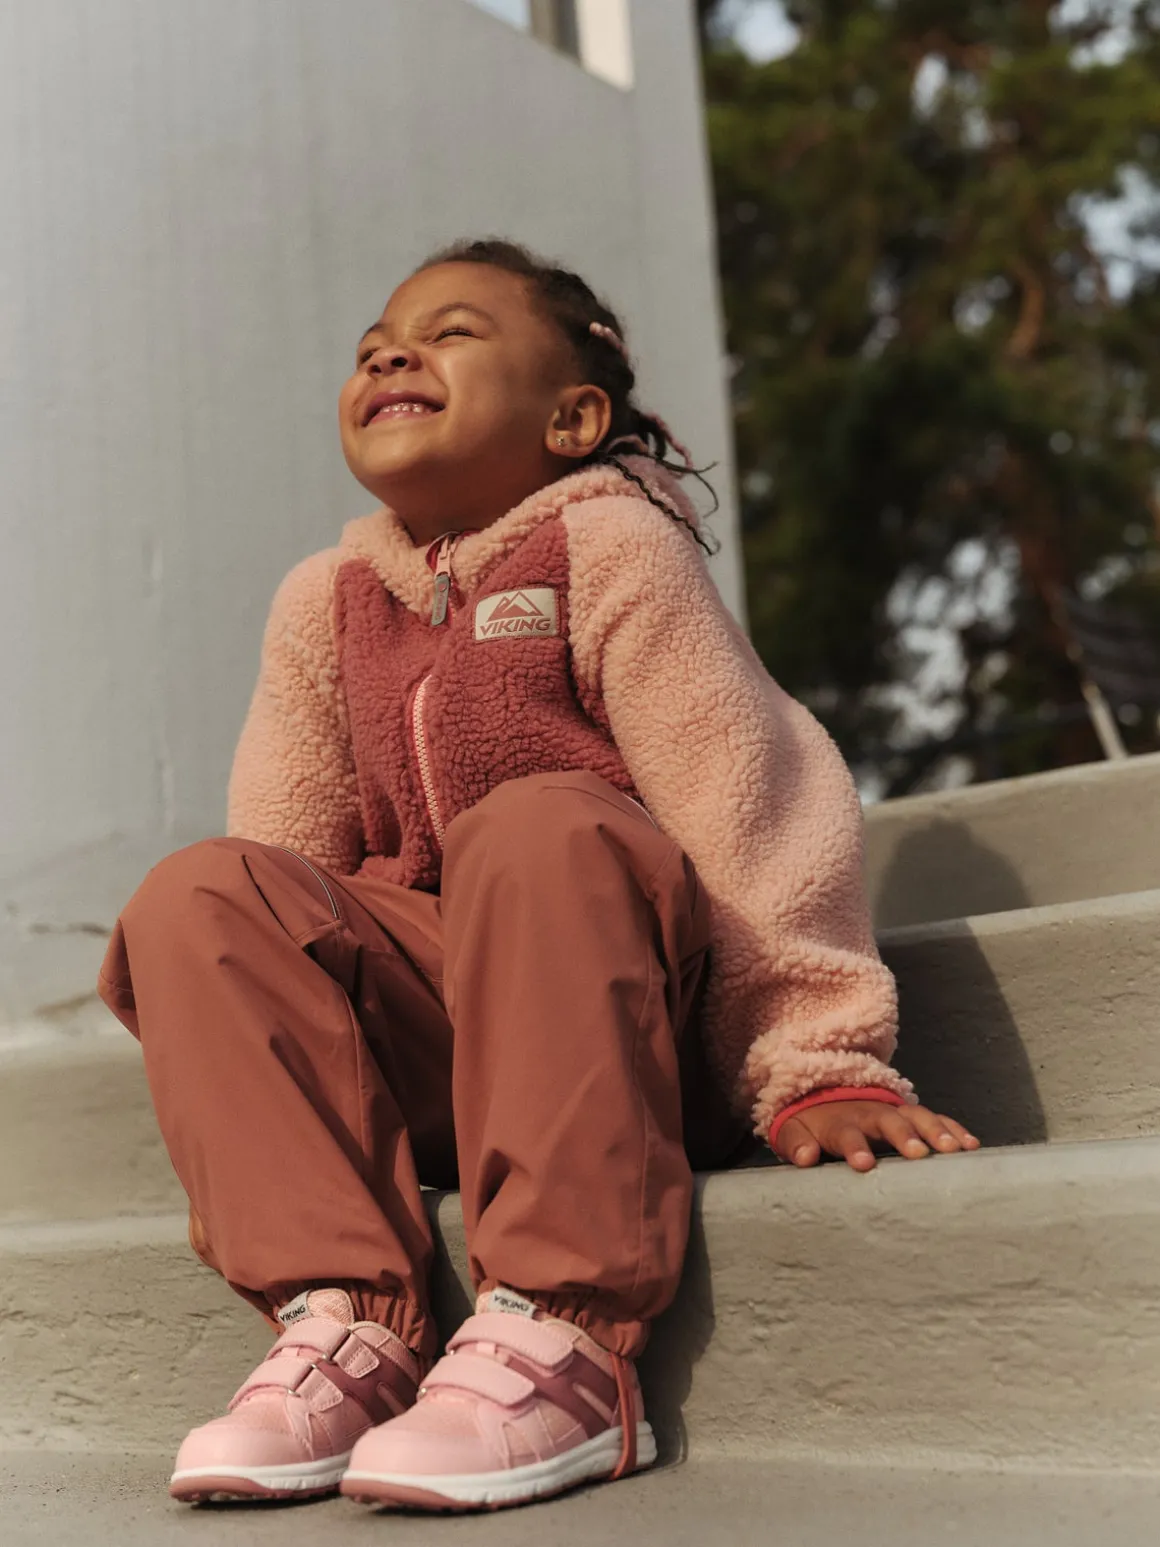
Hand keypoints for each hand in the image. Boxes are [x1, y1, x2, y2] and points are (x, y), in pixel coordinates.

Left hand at [772, 1101, 980, 1173]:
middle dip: (904, 1135)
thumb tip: (804, 1158)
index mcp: (840, 1123)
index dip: (854, 1147)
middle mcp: (871, 1114)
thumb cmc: (812, 1126)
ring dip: (936, 1131)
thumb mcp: (794, 1133)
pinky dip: (953, 1129)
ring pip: (918, 1117)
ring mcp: (895, 1112)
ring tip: (955, 1150)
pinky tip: (971, 1146)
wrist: (825, 1096)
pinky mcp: (912, 1116)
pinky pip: (936, 1118)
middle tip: (919, 1153)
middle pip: (889, 1121)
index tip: (864, 1163)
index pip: (846, 1134)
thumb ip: (797, 1146)